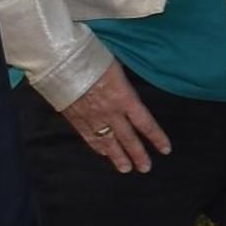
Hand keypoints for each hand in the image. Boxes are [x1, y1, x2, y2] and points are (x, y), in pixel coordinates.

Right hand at [56, 70, 172, 173]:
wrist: (60, 60)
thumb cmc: (90, 56)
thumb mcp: (116, 68)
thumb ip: (123, 86)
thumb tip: (125, 94)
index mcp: (124, 98)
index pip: (145, 124)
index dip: (156, 138)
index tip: (165, 150)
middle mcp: (110, 112)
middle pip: (128, 138)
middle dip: (138, 154)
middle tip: (146, 168)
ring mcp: (91, 117)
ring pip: (108, 142)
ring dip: (118, 157)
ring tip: (126, 169)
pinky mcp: (74, 118)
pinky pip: (88, 136)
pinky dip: (97, 146)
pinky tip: (103, 153)